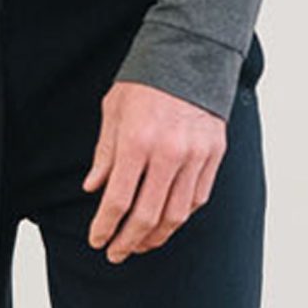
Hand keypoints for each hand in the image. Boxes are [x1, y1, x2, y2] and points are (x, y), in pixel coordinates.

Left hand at [82, 79, 226, 261]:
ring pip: (176, 214)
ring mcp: (196, 155)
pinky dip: (180, 215)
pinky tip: (165, 222)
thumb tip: (94, 189)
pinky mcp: (214, 154)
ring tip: (140, 244)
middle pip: (147, 215)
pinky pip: (197, 198)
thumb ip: (105, 154)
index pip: (118, 200)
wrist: (191, 54)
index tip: (97, 240)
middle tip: (116, 253)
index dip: (105, 227)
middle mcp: (169, 152)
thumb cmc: (146, 81)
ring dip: (155, 236)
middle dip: (128, 241)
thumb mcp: (113, 111)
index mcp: (138, 141)